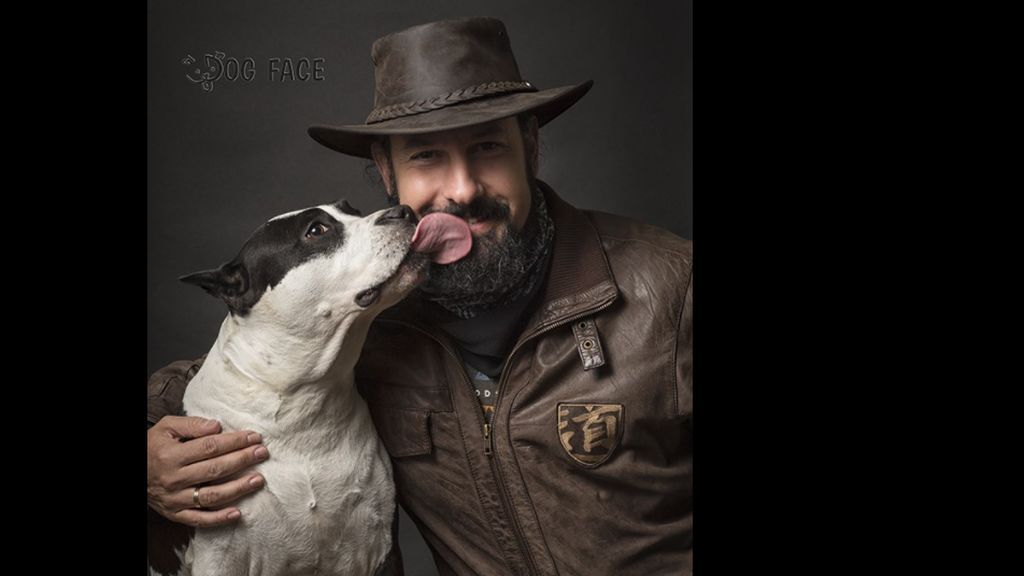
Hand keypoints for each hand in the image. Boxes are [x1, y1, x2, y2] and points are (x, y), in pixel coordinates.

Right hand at [147, 415, 268, 526]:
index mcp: (172, 456)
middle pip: (215, 470)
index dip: (235, 442)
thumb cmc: (152, 447)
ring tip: (258, 480)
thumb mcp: (166, 427)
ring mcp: (175, 499)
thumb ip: (192, 425)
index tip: (254, 437)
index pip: (210, 448)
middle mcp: (174, 479)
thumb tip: (217, 426)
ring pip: (211, 496)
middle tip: (263, 453)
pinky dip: (219, 519)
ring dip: (238, 489)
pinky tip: (238, 513)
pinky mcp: (175, 514)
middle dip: (242, 460)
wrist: (131, 472)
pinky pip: (199, 520)